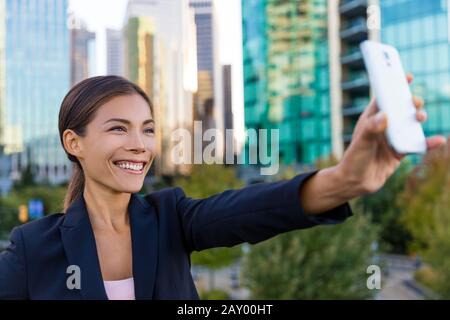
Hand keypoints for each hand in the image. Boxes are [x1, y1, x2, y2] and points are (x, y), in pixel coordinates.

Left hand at [337, 73, 446, 195]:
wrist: (357, 183)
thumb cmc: (354, 160)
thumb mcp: (362, 143)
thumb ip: (372, 129)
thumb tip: (384, 116)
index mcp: (371, 119)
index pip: (383, 98)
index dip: (394, 86)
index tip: (406, 76)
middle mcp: (383, 126)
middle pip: (401, 109)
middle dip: (410, 102)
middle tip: (415, 103)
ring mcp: (393, 138)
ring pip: (411, 124)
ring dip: (418, 118)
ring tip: (421, 117)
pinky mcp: (400, 152)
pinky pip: (417, 144)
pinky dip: (428, 143)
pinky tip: (439, 141)